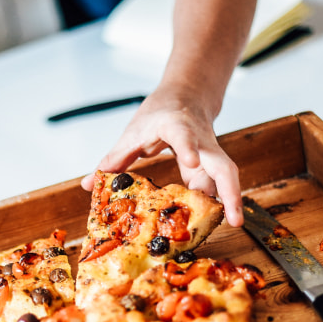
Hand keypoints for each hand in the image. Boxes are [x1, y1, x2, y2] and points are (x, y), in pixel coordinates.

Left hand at [81, 90, 242, 226]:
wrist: (185, 97)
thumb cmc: (159, 113)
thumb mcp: (133, 133)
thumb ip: (113, 159)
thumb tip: (88, 184)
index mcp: (176, 127)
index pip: (184, 136)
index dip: (188, 148)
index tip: (192, 160)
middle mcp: (201, 142)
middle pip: (222, 165)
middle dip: (230, 190)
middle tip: (234, 217)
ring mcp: (210, 155)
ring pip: (226, 177)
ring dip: (230, 200)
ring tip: (233, 224)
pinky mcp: (211, 166)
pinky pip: (217, 186)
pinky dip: (216, 203)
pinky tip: (212, 223)